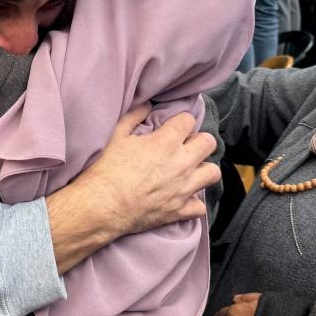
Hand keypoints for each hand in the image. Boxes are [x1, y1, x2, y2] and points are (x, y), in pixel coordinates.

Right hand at [48, 105, 215, 272]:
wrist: (103, 205)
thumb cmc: (107, 169)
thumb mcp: (116, 136)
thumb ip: (133, 117)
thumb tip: (146, 105)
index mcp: (166, 142)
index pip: (188, 120)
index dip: (180, 121)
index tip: (173, 126)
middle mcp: (181, 163)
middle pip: (209, 143)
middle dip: (199, 141)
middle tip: (186, 146)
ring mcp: (184, 188)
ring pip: (212, 173)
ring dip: (203, 169)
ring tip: (190, 171)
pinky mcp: (180, 210)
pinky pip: (200, 206)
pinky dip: (193, 203)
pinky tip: (182, 198)